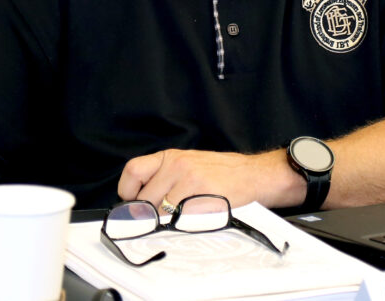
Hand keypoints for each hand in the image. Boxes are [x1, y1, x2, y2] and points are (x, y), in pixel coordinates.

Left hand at [117, 148, 303, 209]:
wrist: (255, 176)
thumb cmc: (223, 174)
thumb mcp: (190, 164)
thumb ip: (165, 177)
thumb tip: (139, 203)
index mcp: (171, 157)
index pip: (133, 171)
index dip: (128, 192)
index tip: (133, 204)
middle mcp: (177, 165)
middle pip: (144, 199)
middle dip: (149, 215)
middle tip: (163, 220)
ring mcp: (189, 180)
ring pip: (159, 213)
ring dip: (166, 223)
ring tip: (182, 220)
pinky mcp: (202, 196)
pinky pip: (178, 219)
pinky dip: (181, 226)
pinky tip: (193, 221)